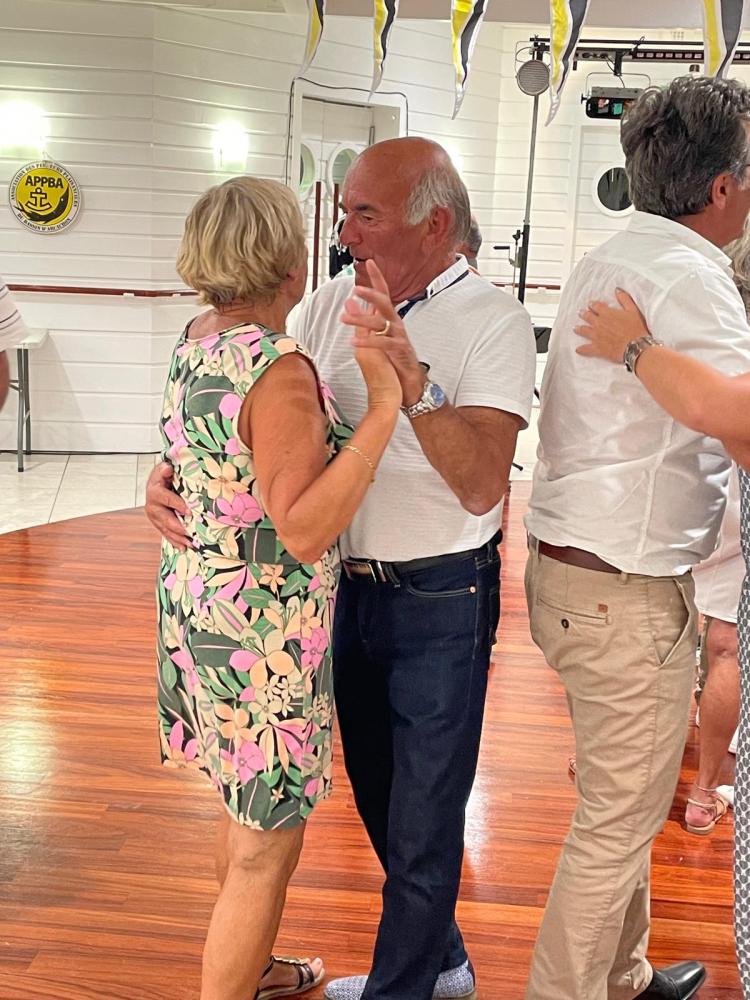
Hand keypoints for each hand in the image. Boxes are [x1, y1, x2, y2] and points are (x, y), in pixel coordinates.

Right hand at [145, 461, 189, 549]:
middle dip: (179, 528)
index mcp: (154, 491)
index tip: (190, 511)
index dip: (178, 505)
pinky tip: (183, 548)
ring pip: (166, 529)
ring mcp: (154, 517)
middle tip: (191, 534)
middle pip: (166, 519)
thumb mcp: (165, 469)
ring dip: (179, 538)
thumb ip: (166, 469)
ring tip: (191, 544)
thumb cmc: (165, 475)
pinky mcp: (157, 523)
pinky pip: (166, 534)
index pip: (167, 499)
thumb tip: (167, 468)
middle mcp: (152, 506)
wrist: (157, 481)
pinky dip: (175, 541)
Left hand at [341, 260, 424, 405]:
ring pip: (380, 324)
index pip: (384, 293)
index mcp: (390, 318)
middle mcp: (396, 323)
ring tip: (343, 318)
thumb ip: (364, 317)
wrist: (410, 381)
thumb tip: (348, 301)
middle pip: (385, 304)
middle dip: (371, 295)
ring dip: (361, 320)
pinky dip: (367, 342)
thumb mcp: (377, 334)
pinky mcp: (399, 351)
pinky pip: (382, 344)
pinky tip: (353, 342)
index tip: (369, 262)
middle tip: (355, 289)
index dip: (377, 278)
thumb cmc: (395, 356)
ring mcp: (399, 336)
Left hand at [575, 288, 649, 362]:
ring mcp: (597, 336)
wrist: (635, 346)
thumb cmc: (636, 329)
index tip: (590, 304)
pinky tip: (577, 349)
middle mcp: (599, 324)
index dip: (593, 305)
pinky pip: (586, 349)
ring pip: (584, 331)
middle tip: (580, 313)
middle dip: (584, 314)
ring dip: (579, 329)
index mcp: (607, 314)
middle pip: (588, 317)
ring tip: (575, 328)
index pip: (596, 306)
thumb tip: (617, 290)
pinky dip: (581, 349)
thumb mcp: (633, 310)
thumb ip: (624, 299)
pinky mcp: (597, 349)